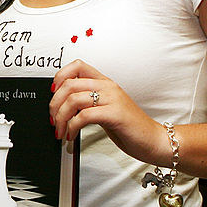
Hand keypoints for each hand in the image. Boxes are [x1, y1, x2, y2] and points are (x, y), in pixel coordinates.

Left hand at [51, 59, 169, 162]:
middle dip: (54, 104)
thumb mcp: (106, 109)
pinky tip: (71, 136)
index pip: (77, 66)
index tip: (53, 93)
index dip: (60, 77)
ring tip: (61, 131)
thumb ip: (89, 103)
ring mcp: (112, 99)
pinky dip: (72, 127)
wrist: (154, 140)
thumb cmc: (130, 127)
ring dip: (61, 118)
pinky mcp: (115, 114)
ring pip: (73, 99)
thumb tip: (64, 105)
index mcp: (105, 83)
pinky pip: (84, 116)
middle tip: (53, 119)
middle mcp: (108, 87)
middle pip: (69, 84)